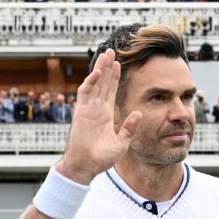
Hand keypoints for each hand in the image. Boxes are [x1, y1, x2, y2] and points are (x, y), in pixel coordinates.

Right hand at [54, 48, 141, 184]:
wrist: (86, 166)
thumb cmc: (101, 159)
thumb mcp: (121, 143)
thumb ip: (129, 128)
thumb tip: (139, 114)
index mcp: (105, 115)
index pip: (110, 91)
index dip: (114, 78)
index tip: (119, 64)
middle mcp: (96, 109)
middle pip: (102, 83)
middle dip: (107, 67)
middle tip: (112, 51)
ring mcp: (88, 109)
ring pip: (94, 83)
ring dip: (100, 69)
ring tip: (106, 55)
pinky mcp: (80, 112)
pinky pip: (85, 93)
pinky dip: (90, 82)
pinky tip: (97, 72)